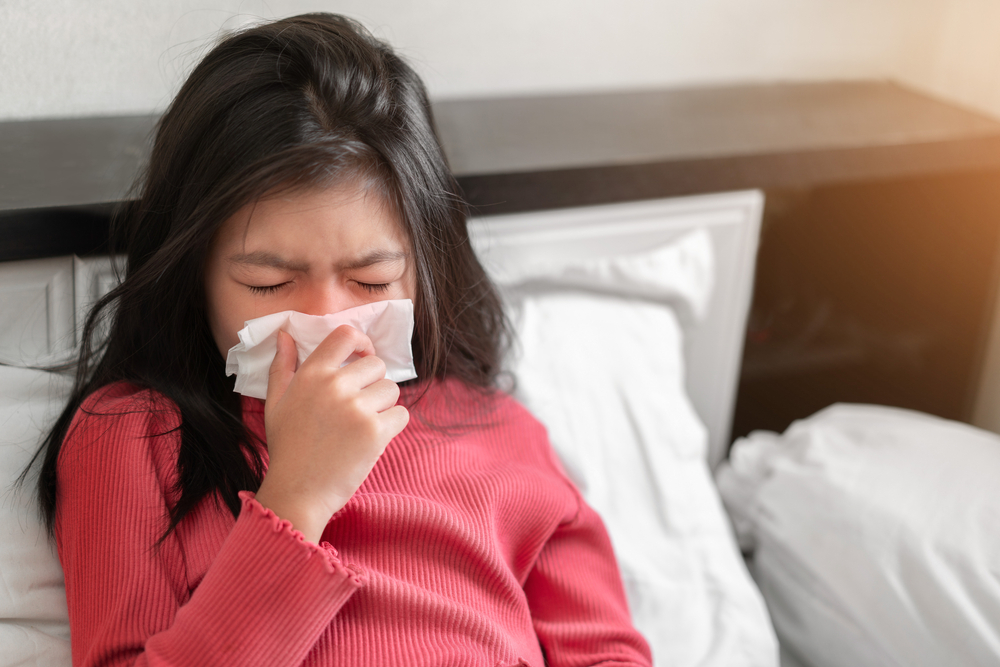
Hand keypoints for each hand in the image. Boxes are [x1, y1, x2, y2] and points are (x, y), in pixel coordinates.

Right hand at [254, 326, 408, 542]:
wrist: (298, 492)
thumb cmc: (287, 447)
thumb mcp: (275, 403)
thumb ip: (282, 366)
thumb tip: (285, 334)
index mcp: (311, 374)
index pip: (346, 335)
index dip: (361, 342)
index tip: (362, 356)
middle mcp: (334, 386)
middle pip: (376, 364)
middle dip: (372, 382)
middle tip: (358, 405)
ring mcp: (357, 408)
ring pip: (392, 389)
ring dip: (383, 404)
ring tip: (362, 424)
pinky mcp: (375, 432)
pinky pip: (401, 414)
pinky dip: (392, 425)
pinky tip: (372, 438)